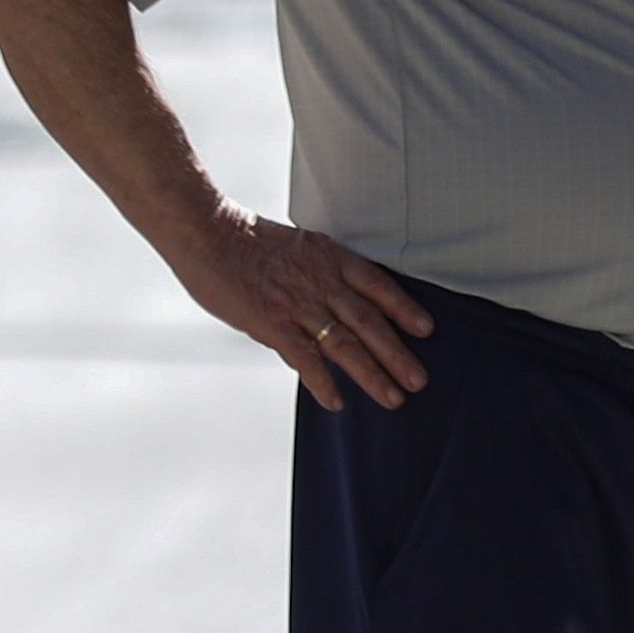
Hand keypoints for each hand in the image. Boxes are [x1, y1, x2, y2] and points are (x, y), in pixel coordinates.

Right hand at [166, 205, 432, 406]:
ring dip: (371, 373)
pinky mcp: (272, 322)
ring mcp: (298, 303)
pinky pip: (304, 357)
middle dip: (397, 353)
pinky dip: (322, 381)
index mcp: (330, 258)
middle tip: (419, 380)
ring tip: (392, 398)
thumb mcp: (297, 247)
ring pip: (345, 344)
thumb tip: (333, 305)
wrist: (207, 231)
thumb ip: (318, 274)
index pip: (378, 285)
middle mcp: (322, 282)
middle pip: (370, 322)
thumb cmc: (246, 239)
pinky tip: (336, 402)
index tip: (426, 329)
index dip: (404, 308)